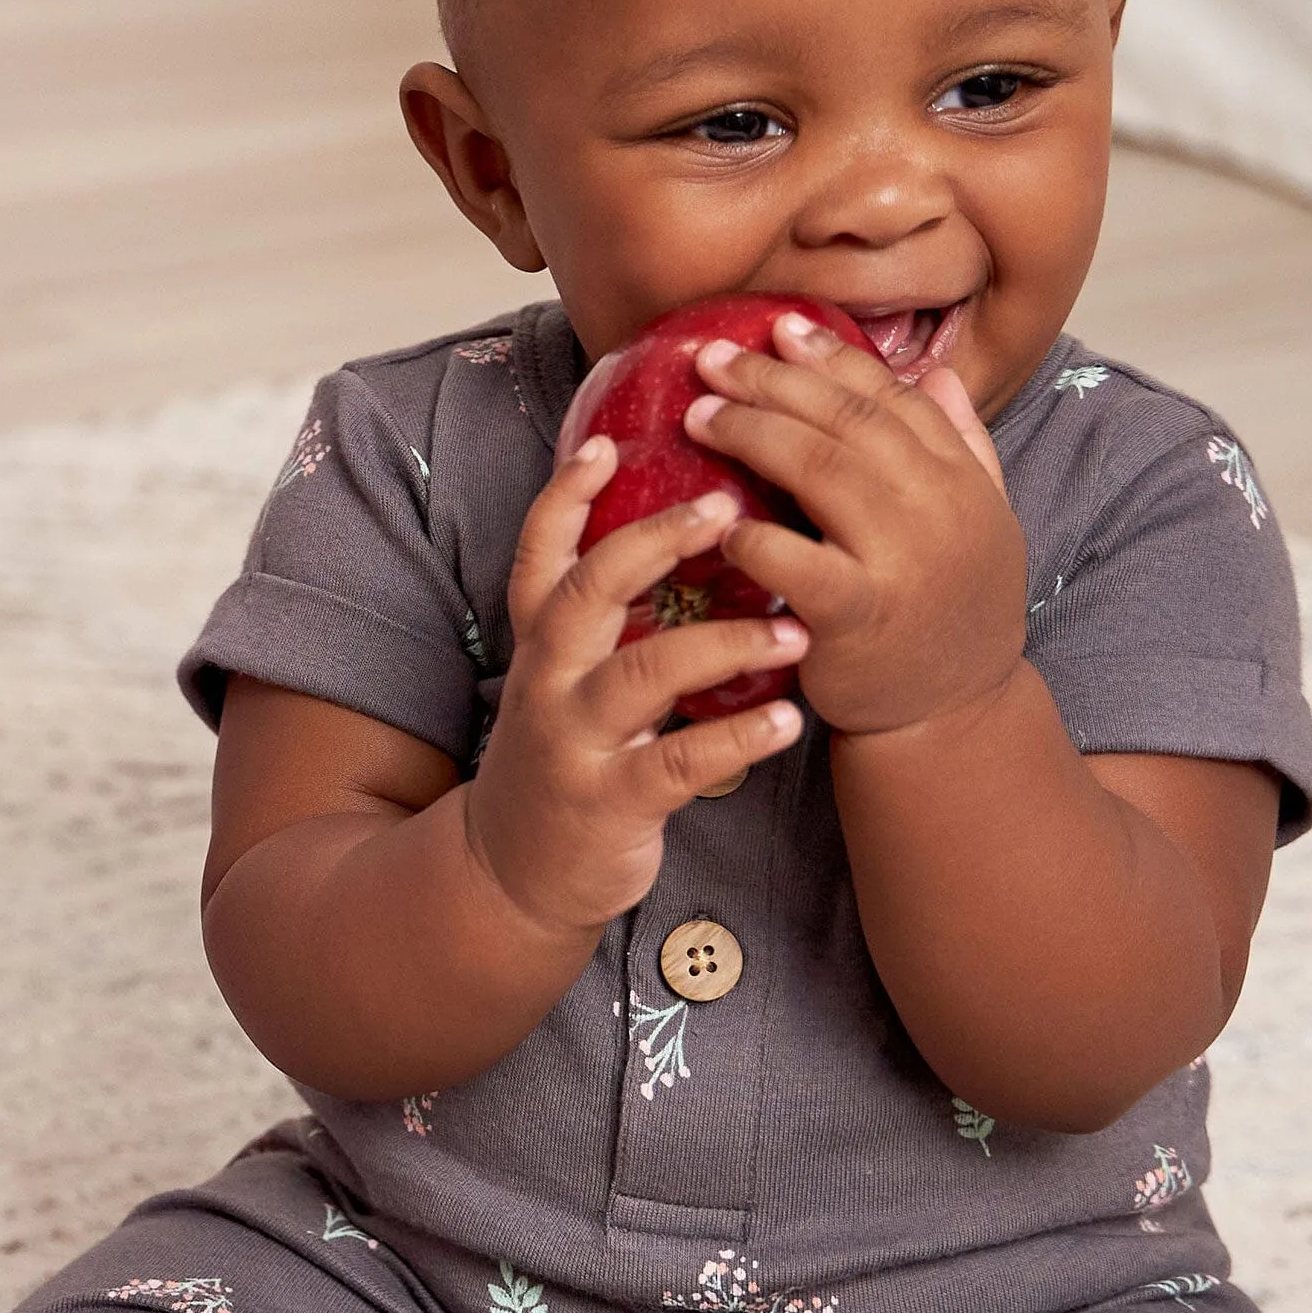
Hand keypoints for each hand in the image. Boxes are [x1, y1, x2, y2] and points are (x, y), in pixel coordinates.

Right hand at [464, 436, 810, 934]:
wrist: (516, 869)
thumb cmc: (565, 753)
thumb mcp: (563, 675)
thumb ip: (602, 613)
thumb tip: (671, 530)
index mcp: (540, 641)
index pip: (540, 553)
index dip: (564, 497)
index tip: (605, 442)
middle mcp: (548, 679)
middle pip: (586, 592)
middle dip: (651, 543)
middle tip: (724, 506)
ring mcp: (574, 740)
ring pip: (642, 673)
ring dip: (722, 642)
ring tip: (795, 624)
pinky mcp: (608, 801)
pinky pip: (678, 761)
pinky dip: (737, 739)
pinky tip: (789, 721)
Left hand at [688, 311, 1023, 737]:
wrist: (952, 714)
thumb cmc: (948, 614)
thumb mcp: (977, 524)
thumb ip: (962, 446)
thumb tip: (937, 372)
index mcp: (963, 481)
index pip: (895, 398)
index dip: (834, 357)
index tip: (779, 327)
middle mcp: (941, 511)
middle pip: (850, 423)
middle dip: (776, 382)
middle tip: (713, 358)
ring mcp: (904, 563)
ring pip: (823, 473)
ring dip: (754, 435)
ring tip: (698, 413)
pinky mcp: (861, 618)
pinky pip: (800, 564)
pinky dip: (756, 536)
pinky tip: (718, 519)